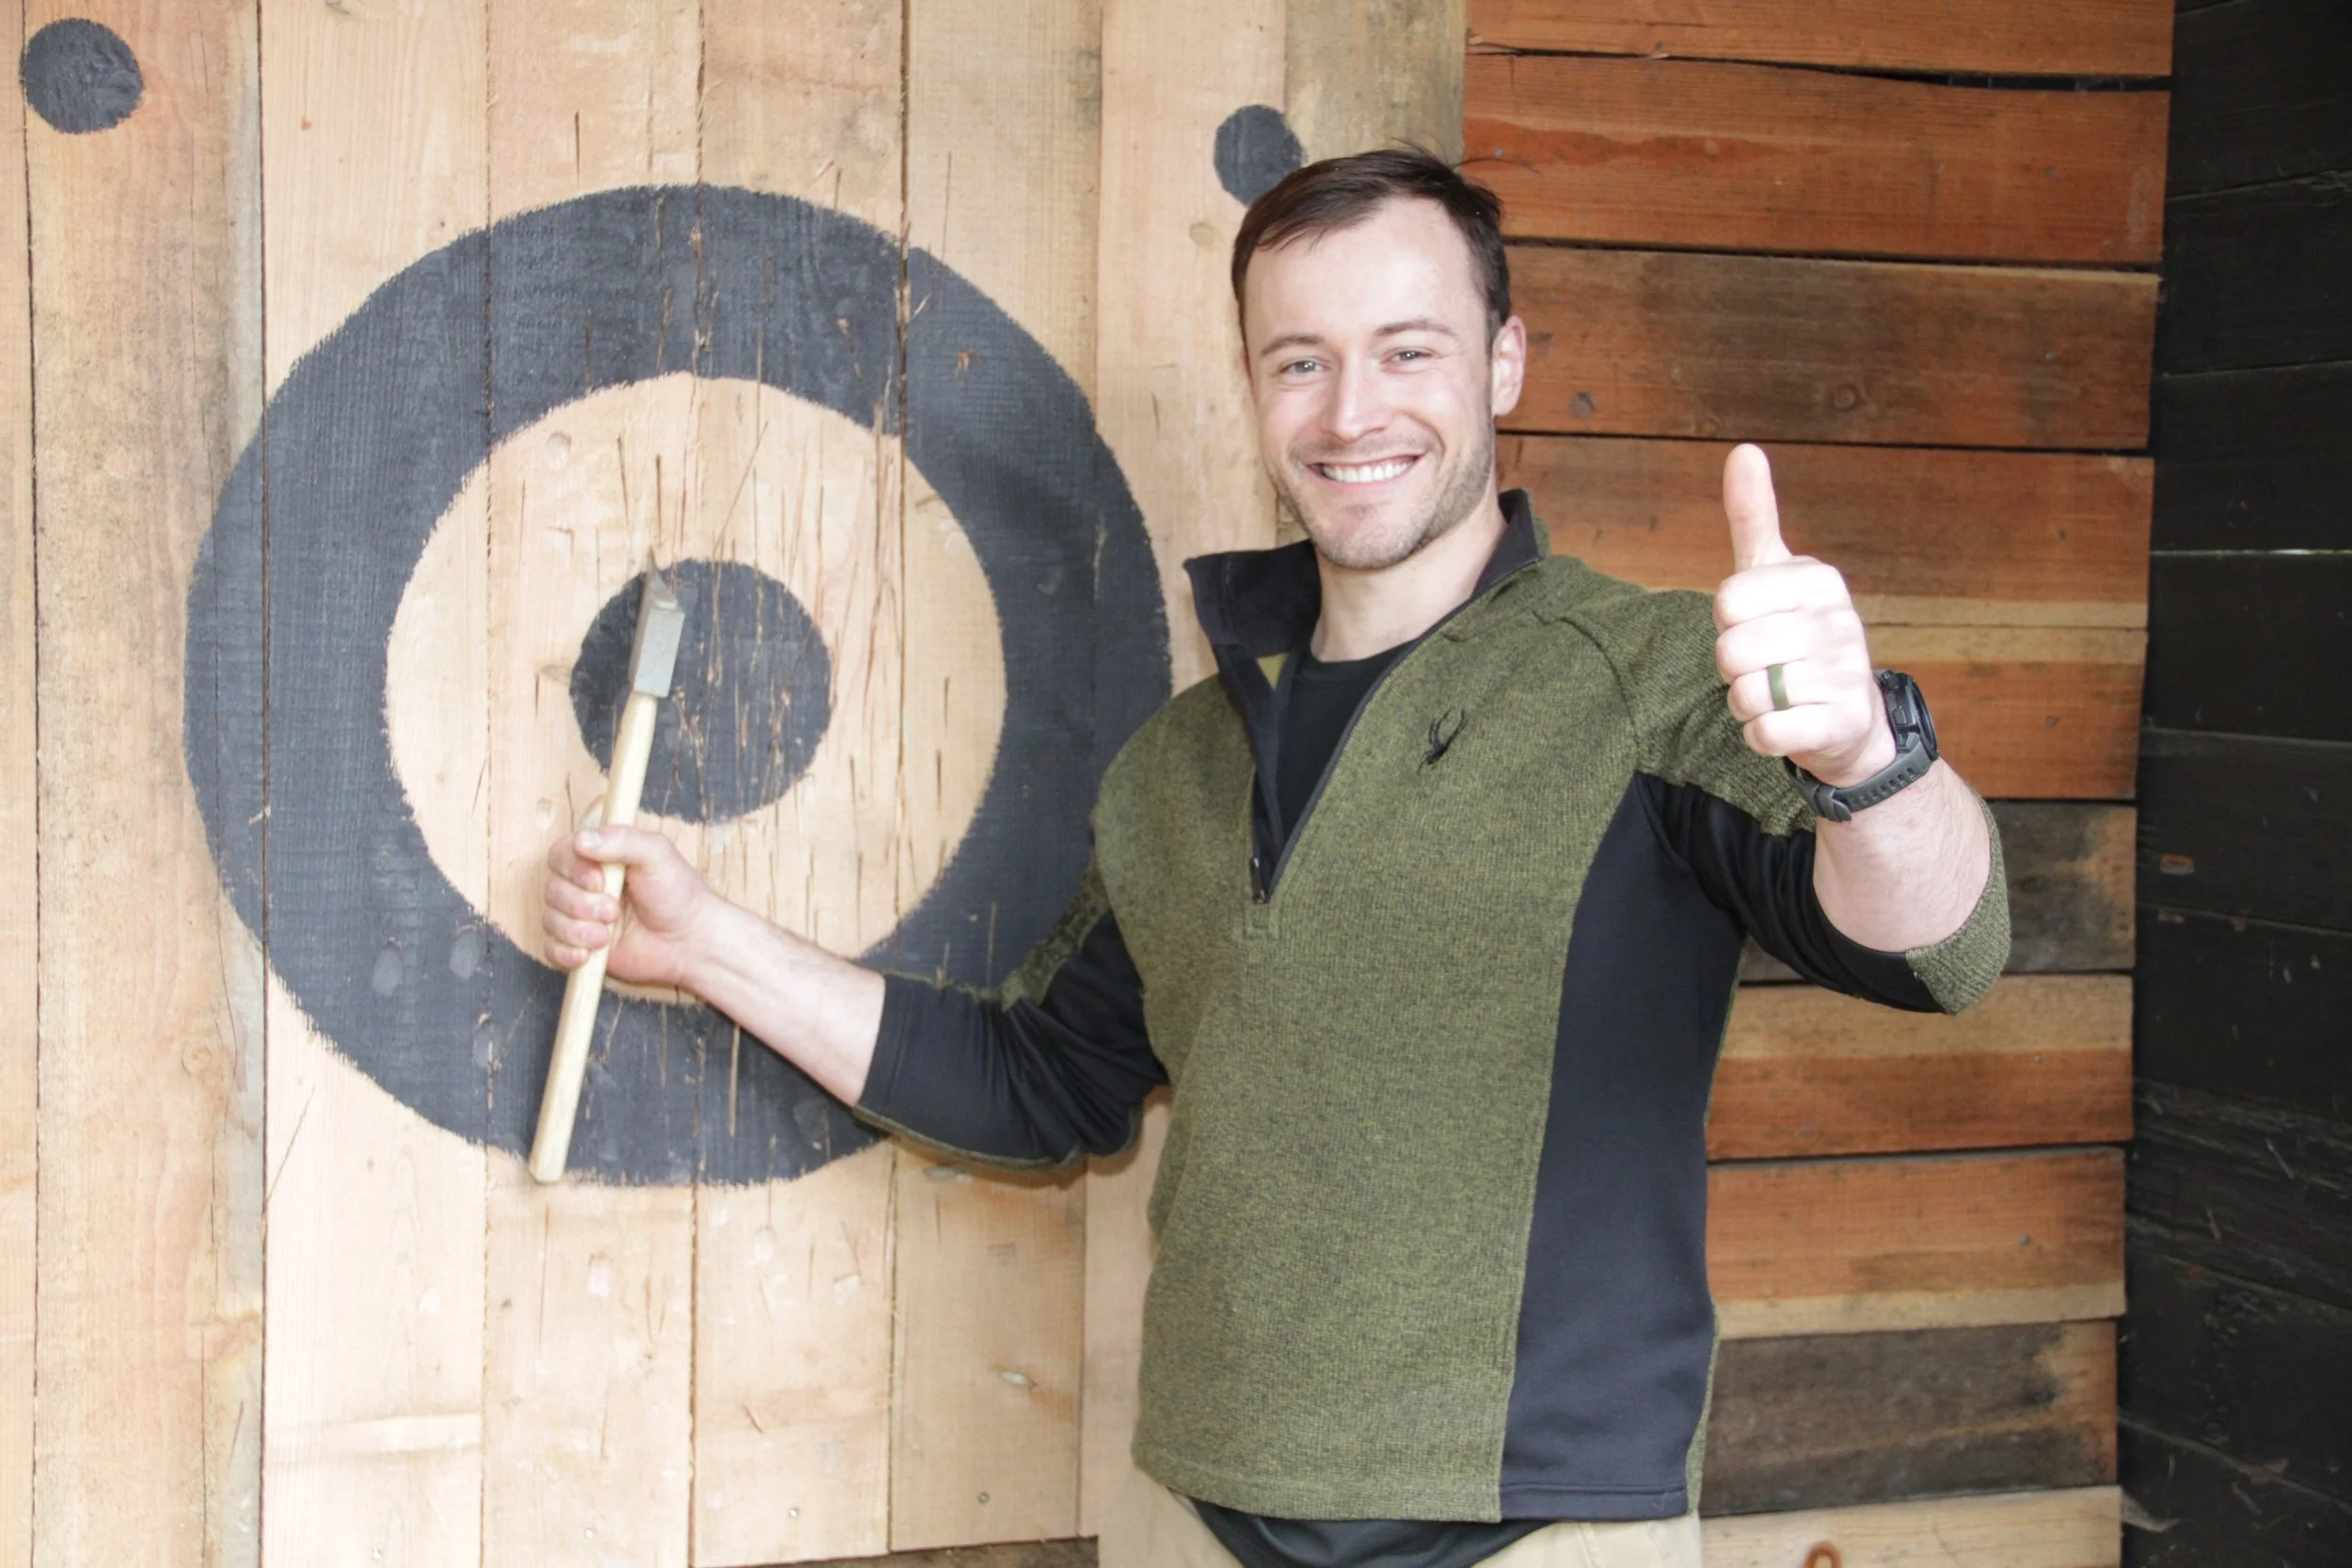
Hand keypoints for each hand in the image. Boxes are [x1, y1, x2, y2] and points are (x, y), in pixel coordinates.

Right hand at [541, 823, 715, 988]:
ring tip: (608, 935)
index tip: (599, 881)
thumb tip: (581, 839)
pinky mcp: (580, 946)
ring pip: (550, 920)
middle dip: (581, 905)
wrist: (690, 942)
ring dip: (578, 930)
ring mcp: (580, 917)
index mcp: (598, 858)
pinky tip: (589, 954)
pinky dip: (566, 953)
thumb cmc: (678, 893)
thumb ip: (622, 841)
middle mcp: (584, 886)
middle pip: (553, 889)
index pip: (560, 855)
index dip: (573, 870)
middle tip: (615, 911)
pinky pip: (551, 950)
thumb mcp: (657, 855)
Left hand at [1712, 444, 1894, 789]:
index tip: (1756, 624)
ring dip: (1746, 702)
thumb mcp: (1775, 574)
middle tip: (1765, 666)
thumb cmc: (1796, 637)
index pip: (1727, 601)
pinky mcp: (1840, 724)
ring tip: (1777, 694)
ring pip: (1745, 694)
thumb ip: (1754, 517)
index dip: (1728, 623)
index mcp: (1818, 580)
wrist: (1848, 718)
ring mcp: (1844, 674)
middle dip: (1733, 668)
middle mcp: (1839, 621)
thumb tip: (1743, 449)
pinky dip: (1760, 735)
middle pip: (1731, 651)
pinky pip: (1765, 733)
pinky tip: (1786, 724)